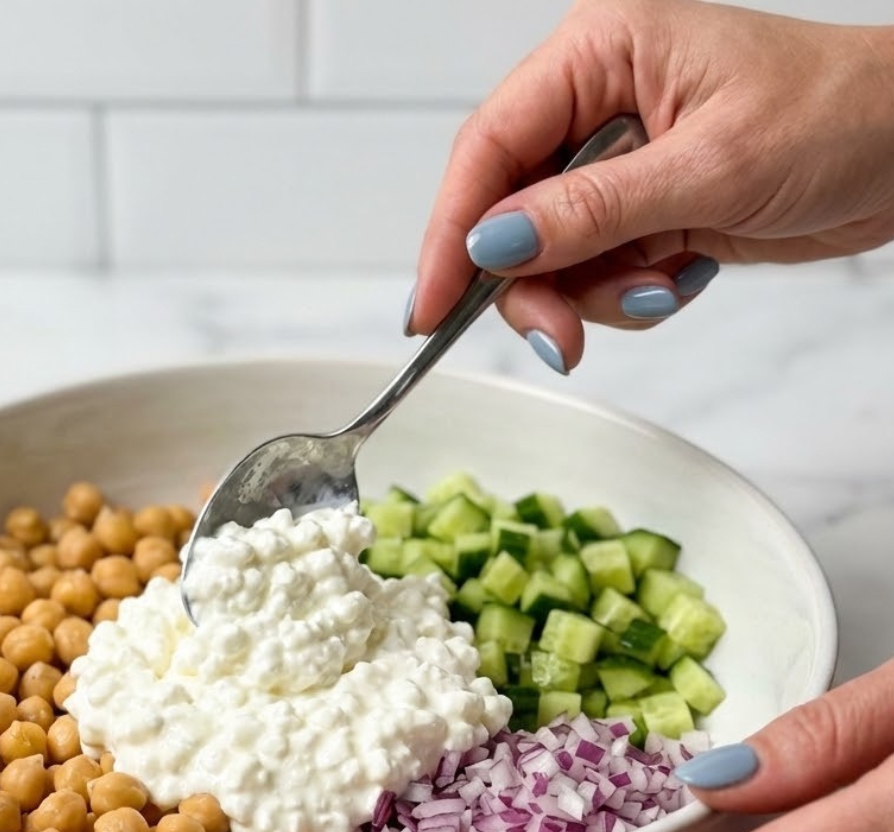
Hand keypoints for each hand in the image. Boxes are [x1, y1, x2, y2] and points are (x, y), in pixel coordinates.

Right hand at [409, 0, 893, 371]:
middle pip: (506, 214)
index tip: (431, 306)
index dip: (451, 231)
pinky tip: (678, 276)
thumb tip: (494, 241)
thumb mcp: (709, 167)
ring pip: (546, 257)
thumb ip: (591, 210)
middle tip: (562, 337)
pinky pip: (591, 275)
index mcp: (600, 54)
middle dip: (533, 284)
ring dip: (590, 296)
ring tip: (657, 288)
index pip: (490, 147)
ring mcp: (614, 163)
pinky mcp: (636, 210)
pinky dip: (624, 296)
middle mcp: (595, 105)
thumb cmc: (839, 119)